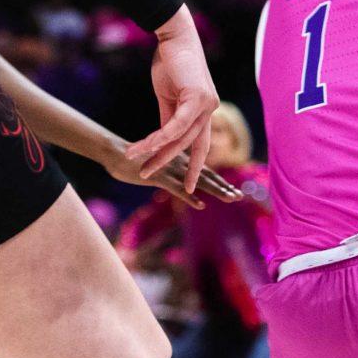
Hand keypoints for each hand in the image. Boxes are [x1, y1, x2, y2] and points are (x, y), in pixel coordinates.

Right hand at [109, 138, 245, 210]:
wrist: (116, 152)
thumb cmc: (134, 159)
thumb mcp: (155, 163)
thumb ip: (166, 166)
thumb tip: (174, 172)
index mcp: (180, 161)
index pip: (204, 171)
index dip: (219, 181)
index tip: (233, 189)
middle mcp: (180, 164)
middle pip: (206, 177)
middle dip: (224, 187)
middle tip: (240, 195)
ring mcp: (171, 171)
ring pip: (198, 182)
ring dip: (215, 190)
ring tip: (232, 197)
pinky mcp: (158, 177)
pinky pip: (176, 189)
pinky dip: (189, 197)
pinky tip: (201, 204)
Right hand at [128, 8, 216, 179]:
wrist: (175, 37)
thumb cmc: (171, 62)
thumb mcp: (169, 95)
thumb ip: (169, 118)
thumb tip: (163, 139)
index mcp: (205, 111)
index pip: (199, 143)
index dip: (195, 164)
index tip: (189, 184)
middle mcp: (210, 110)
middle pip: (192, 146)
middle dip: (175, 165)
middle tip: (159, 179)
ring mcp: (207, 105)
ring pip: (180, 139)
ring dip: (157, 153)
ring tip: (138, 164)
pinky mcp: (197, 99)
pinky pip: (175, 125)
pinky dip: (157, 138)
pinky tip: (143, 147)